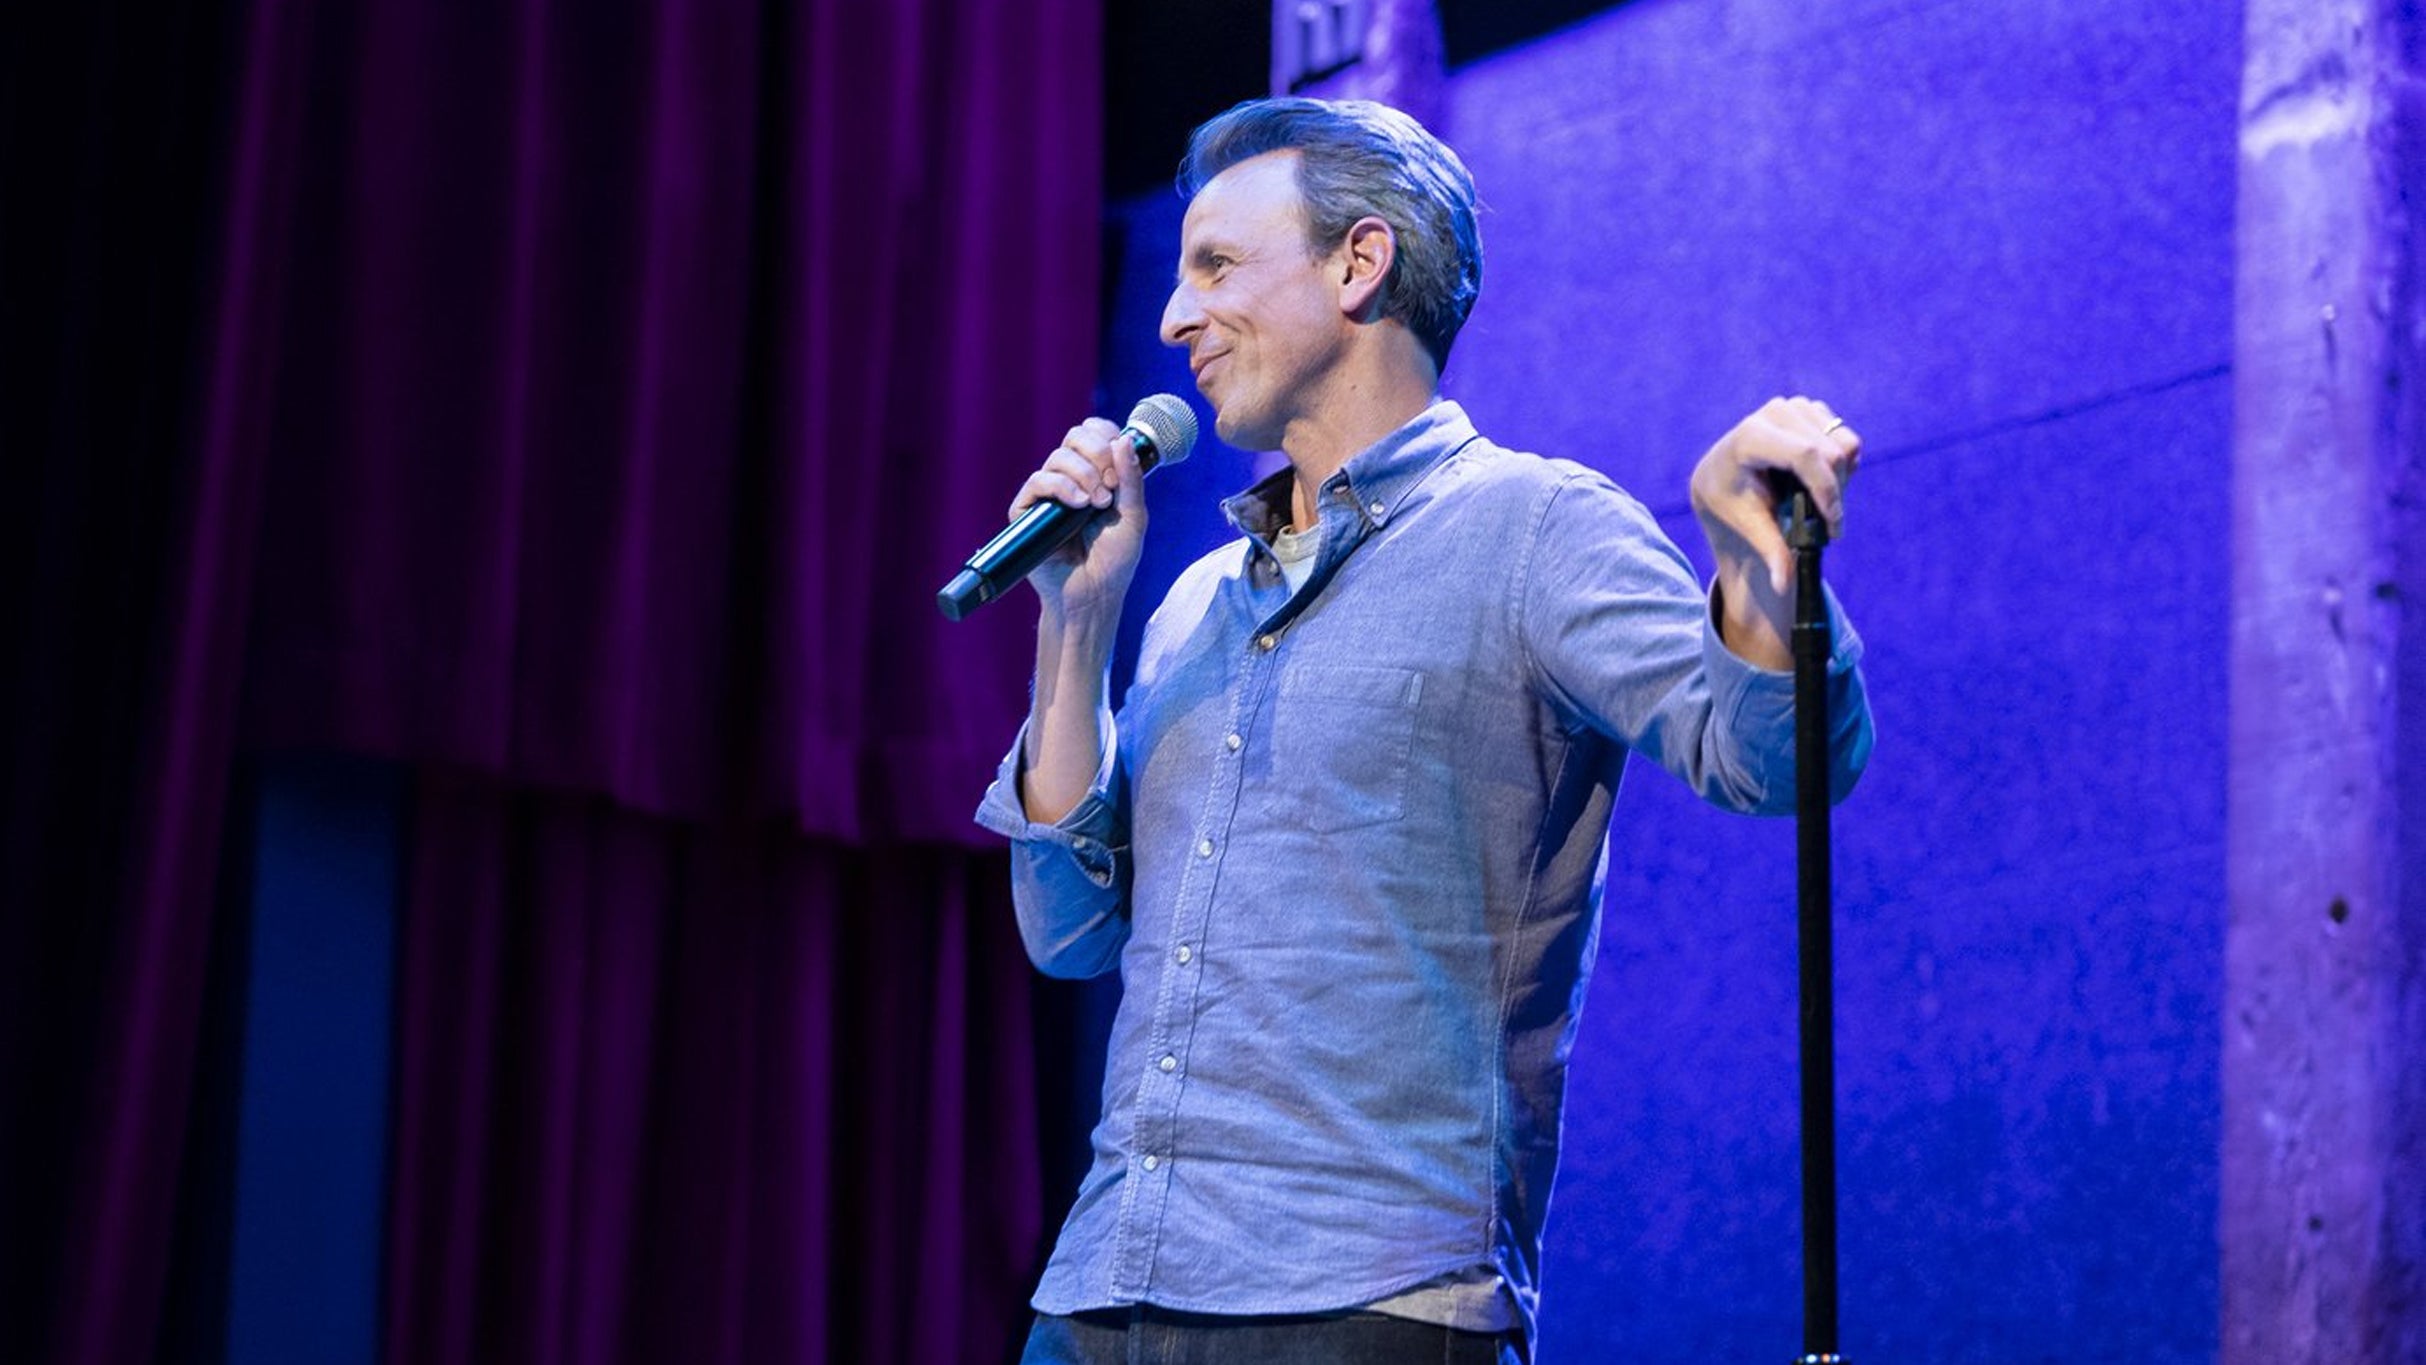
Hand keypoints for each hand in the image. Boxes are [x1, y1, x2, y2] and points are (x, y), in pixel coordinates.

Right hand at [1012, 417, 1151, 626]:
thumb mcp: (1134, 516)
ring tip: (1098, 504)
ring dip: (1084, 475)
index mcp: (1096, 474)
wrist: (1093, 596)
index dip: (1106, 436)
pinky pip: (1038, 481)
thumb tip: (1123, 440)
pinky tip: (1078, 505)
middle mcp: (1070, 479)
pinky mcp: (1026, 511)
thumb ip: (1132, 478)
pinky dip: (1061, 487)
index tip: (1119, 465)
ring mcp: (1047, 494)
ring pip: (1058, 457)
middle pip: (1075, 436)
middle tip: (1111, 484)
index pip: (1094, 432)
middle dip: (1097, 452)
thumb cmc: (1114, 561)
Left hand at [1690, 395, 1862, 597]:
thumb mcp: (1746, 523)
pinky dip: (1843, 465)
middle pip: (1832, 453)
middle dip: (1836, 493)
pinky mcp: (1811, 409)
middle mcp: (1774, 413)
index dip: (1827, 490)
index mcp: (1750, 436)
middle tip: (1826, 523)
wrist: (1723, 471)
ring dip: (1841, 480)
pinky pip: (1846, 439)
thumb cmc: (1730, 498)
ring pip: (1846, 444)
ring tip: (1818, 501)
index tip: (1833, 524)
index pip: (1805, 455)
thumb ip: (1770, 550)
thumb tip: (1783, 586)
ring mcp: (1795, 406)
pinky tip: (1817, 480)